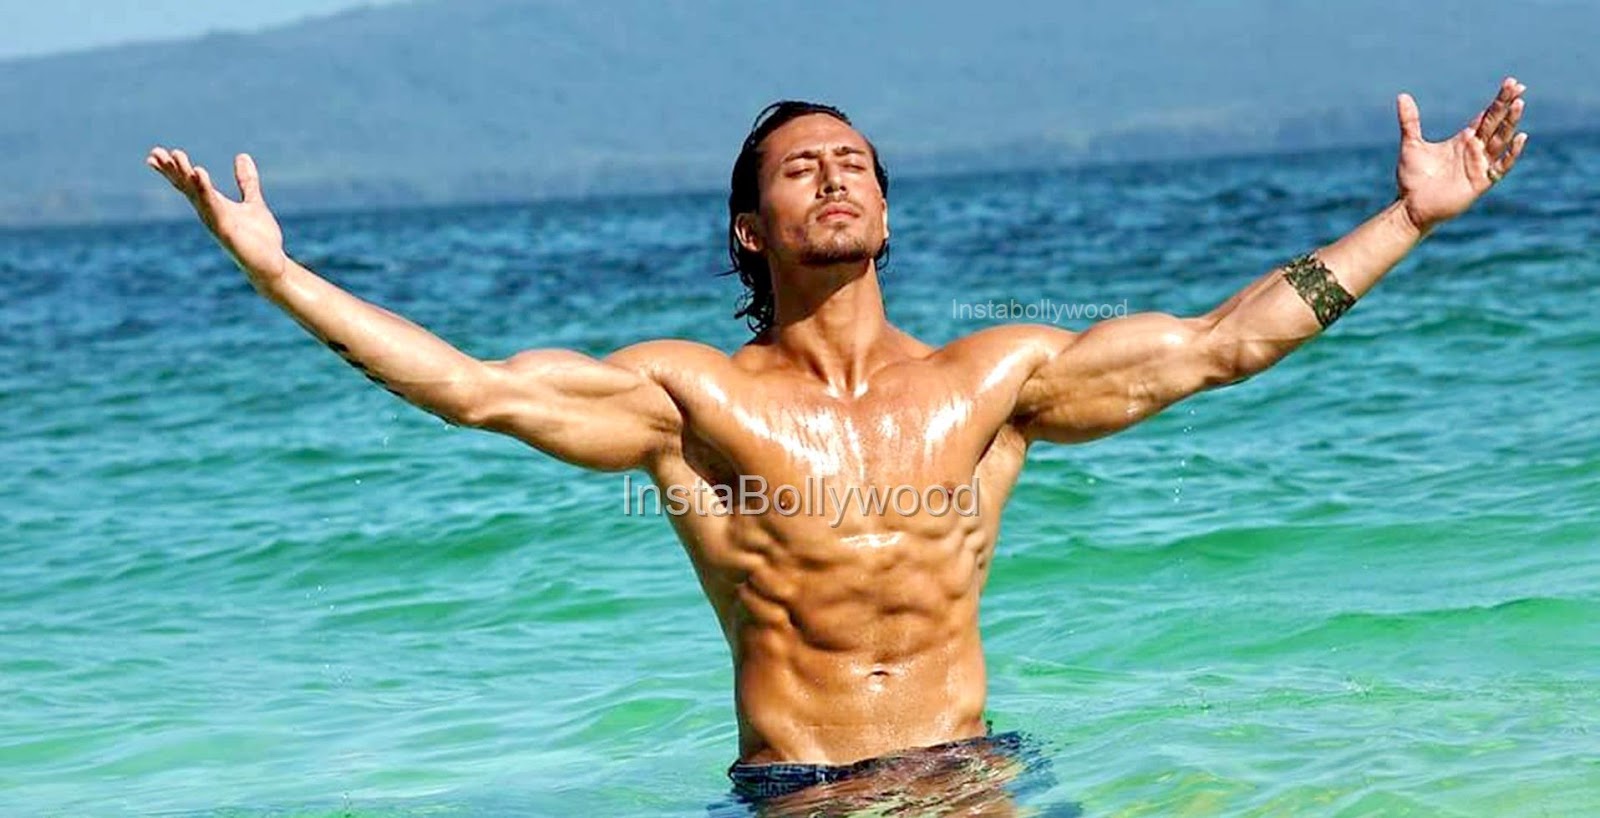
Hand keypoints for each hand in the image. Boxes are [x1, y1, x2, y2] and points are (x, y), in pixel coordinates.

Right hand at [146, 148, 287, 282]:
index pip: (189, 184)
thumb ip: (246, 181)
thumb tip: (242, 156)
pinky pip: (213, 207)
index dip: (174, 170)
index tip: (157, 154)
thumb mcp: (253, 202)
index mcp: (214, 206)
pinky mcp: (226, 230)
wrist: (271, 265)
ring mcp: (216, 222)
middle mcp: (209, 213)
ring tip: (176, 156)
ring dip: (186, 176)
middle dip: (172, 170)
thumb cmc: (260, 238)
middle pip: (187, 188)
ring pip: (196, 195)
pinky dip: (205, 190)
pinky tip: (199, 173)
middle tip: (156, 152)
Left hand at [1395, 77, 1528, 233]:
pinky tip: (1520, 137)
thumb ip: (1410, 121)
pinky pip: (1501, 166)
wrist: (1410, 207)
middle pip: (1496, 123)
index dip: (1499, 100)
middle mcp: (1476, 150)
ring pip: (1501, 140)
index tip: (1511, 82)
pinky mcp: (1481, 181)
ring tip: (1519, 104)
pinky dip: (1511, 153)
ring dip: (1510, 123)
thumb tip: (1402, 96)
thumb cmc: (1412, 178)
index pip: (1486, 115)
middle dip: (1506, 105)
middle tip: (1518, 86)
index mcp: (1464, 140)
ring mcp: (1480, 165)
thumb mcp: (1411, 144)